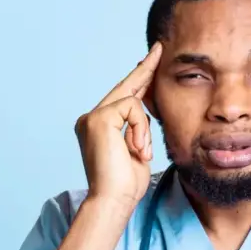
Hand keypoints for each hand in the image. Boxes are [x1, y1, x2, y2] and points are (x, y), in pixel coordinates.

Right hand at [74, 42, 162, 210]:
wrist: (113, 200)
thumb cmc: (125, 184)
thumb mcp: (137, 149)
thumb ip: (138, 128)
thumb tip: (146, 108)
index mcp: (98, 126)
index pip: (123, 96)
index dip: (139, 78)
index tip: (152, 59)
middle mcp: (90, 119)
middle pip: (125, 87)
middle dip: (145, 69)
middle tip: (160, 49)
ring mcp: (92, 118)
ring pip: (132, 101)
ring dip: (144, 128)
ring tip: (141, 152)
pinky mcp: (99, 119)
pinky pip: (132, 109)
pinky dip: (141, 129)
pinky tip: (137, 149)